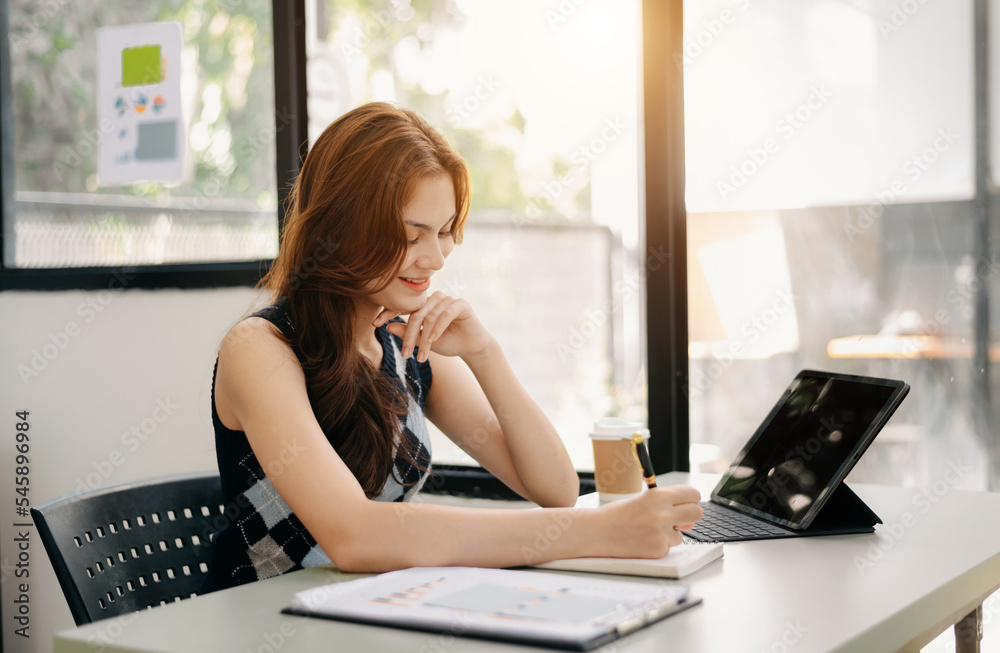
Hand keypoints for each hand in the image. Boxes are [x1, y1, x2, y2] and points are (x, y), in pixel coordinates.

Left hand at [376, 292, 493, 361]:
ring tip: (421, 354)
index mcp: (424, 304)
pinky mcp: (461, 304)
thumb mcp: (424, 341)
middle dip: (409, 336)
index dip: (389, 313)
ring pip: (430, 316)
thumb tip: (388, 327)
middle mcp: (435, 298)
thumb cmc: (447, 342)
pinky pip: (446, 313)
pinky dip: (438, 327)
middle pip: (416, 314)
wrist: (471, 347)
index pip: (404, 305)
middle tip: (404, 354)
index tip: (375, 323)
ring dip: (424, 338)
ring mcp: (448, 299)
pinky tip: (433, 340)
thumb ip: (408, 333)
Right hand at [596, 485, 702, 557]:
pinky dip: (659, 544)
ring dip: (670, 533)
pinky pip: (669, 547)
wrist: (596, 532)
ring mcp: (661, 534)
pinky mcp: (658, 550)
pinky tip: (643, 540)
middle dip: (690, 515)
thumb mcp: (641, 501)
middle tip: (679, 518)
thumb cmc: (616, 515)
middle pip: (697, 513)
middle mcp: (662, 514)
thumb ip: (666, 507)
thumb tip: (689, 521)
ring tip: (648, 530)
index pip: (692, 494)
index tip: (688, 501)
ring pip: (682, 534)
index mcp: (657, 497)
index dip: (691, 498)